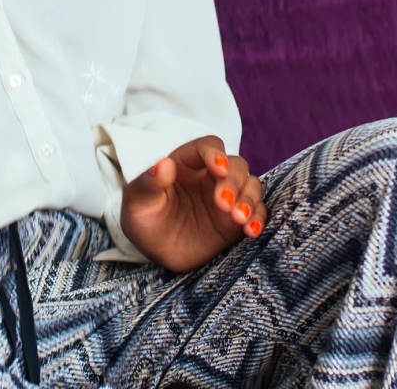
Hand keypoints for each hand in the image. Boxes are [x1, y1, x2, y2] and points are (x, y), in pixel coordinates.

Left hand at [119, 136, 265, 272]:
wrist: (153, 250)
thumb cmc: (143, 219)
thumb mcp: (137, 201)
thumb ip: (149, 182)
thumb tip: (163, 163)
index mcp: (185, 163)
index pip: (207, 146)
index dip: (215, 153)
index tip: (218, 168)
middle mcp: (210, 176)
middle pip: (235, 165)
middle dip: (233, 181)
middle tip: (222, 204)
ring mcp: (226, 197)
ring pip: (251, 185)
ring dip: (249, 199)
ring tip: (238, 218)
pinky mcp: (236, 220)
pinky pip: (257, 212)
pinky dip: (259, 218)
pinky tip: (251, 230)